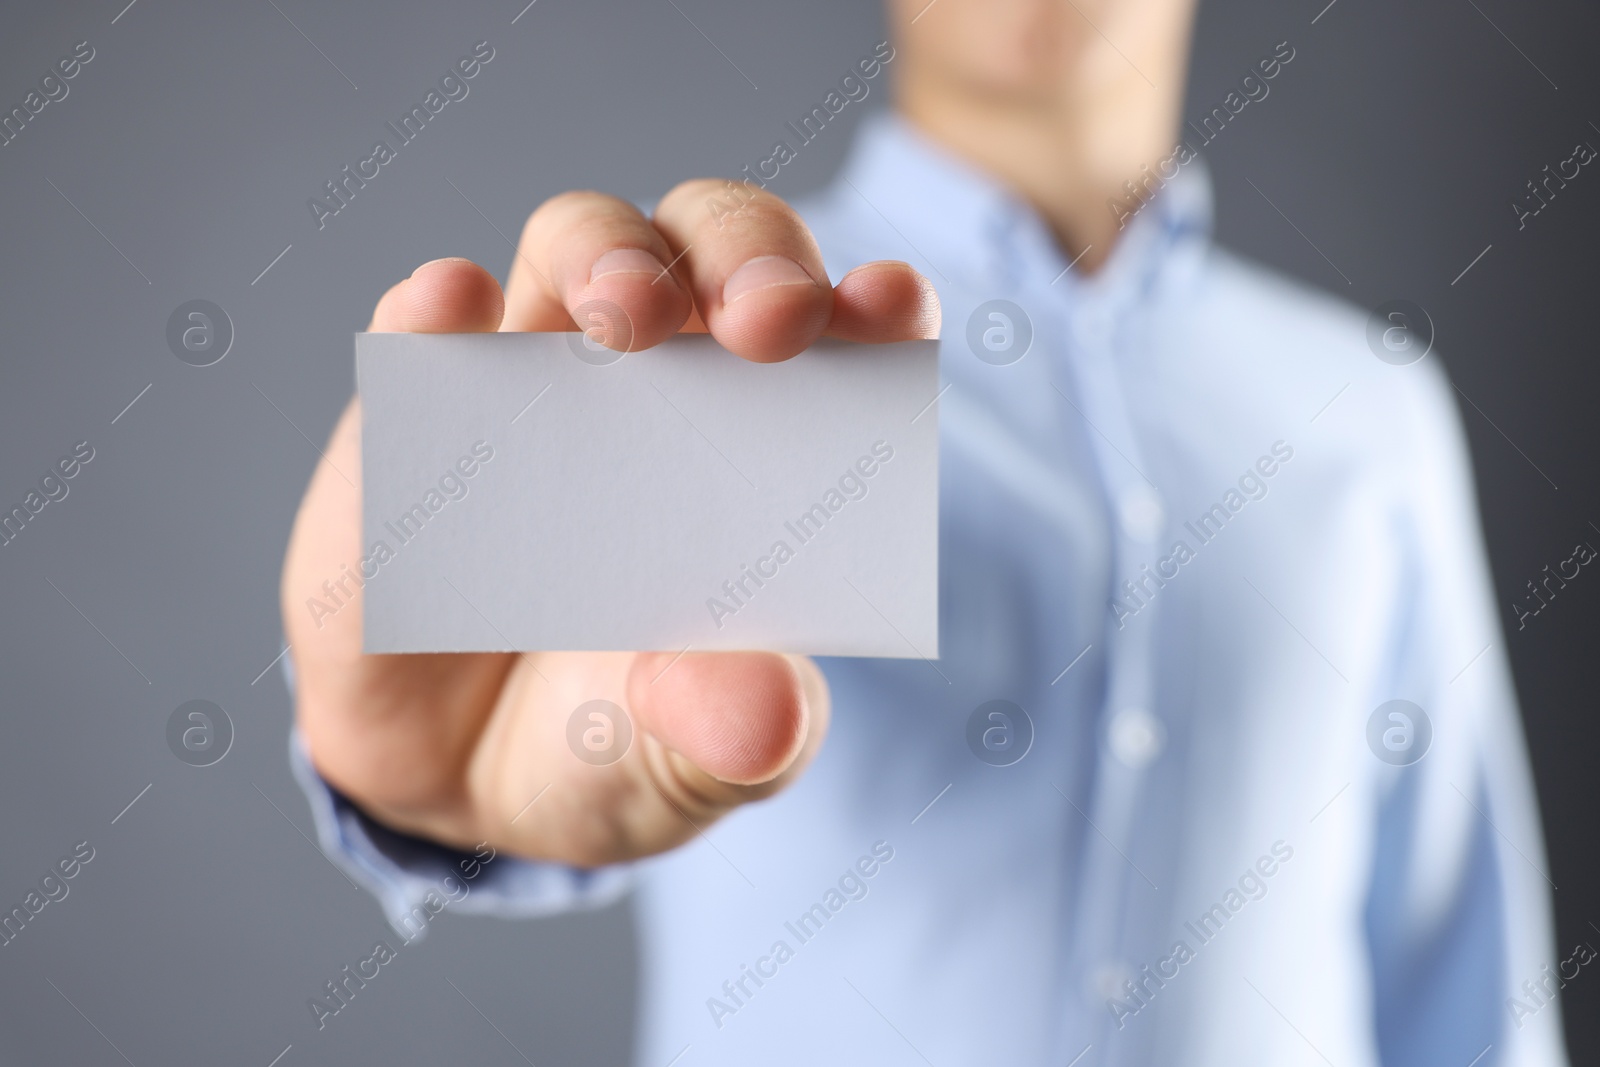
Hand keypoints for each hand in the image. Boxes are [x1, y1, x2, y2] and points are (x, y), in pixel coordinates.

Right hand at [281, 181, 940, 865]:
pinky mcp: (422, 403)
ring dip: (609, 254)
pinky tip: (449, 305)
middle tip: (766, 320)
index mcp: (774, 444)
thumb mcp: (692, 761)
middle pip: (718, 250)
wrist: (464, 784)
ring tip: (619, 315)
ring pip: (581, 242)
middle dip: (749, 257)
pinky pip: (427, 326)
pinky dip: (438, 306)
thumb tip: (764, 713)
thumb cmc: (617, 739)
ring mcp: (541, 374)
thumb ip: (736, 733)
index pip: (847, 337)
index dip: (877, 308)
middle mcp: (668, 377)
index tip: (890, 307)